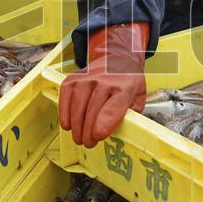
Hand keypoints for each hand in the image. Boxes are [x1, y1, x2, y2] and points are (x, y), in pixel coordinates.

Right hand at [59, 23, 148, 148]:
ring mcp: (88, 78)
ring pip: (77, 105)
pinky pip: (66, 97)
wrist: (117, 58)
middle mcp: (105, 81)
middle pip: (92, 110)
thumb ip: (131, 115)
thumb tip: (120, 134)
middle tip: (88, 143)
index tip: (98, 136)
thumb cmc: (128, 82)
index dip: (104, 123)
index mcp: (124, 88)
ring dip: (76, 126)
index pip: (113, 107)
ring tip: (79, 138)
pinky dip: (64, 113)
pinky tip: (67, 125)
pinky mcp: (74, 78)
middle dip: (88, 132)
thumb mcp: (138, 98)